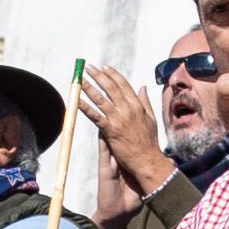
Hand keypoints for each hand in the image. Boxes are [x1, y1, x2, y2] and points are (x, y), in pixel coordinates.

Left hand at [76, 63, 170, 193]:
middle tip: (88, 68)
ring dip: (89, 87)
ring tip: (80, 79)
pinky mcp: (110, 130)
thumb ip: (145, 102)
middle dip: (98, 76)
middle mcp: (128, 109)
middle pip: (110, 88)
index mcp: (138, 105)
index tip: (104, 67)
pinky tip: (77, 101)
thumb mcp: (151, 118)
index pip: (123, 85)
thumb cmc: (149, 141)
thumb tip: (142, 87)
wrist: (147, 160)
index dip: (113, 74)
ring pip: (100, 99)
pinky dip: (85, 107)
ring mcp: (118, 119)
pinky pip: (95, 116)